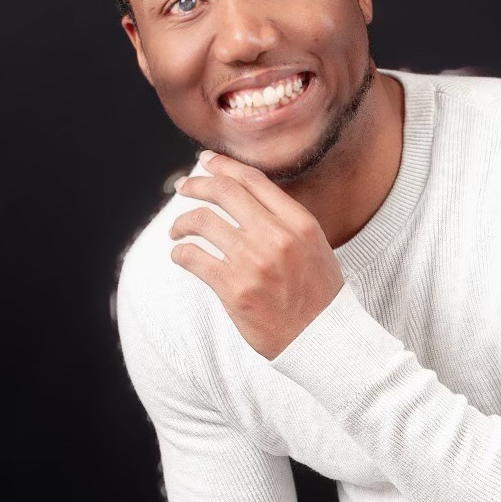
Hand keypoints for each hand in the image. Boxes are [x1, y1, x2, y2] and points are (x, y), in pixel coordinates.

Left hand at [168, 150, 344, 359]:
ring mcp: (254, 262)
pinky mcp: (234, 290)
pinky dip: (181, 253)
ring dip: (182, 222)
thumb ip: (286, 220)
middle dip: (197, 184)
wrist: (322, 339)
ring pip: (202, 222)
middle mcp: (277, 237)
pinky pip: (194, 258)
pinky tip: (182, 256)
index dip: (224, 166)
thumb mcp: (314, 246)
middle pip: (224, 192)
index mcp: (299, 223)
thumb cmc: (317, 295)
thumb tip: (246, 197)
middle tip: (183, 187)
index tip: (207, 162)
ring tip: (177, 231)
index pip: (253, 180)